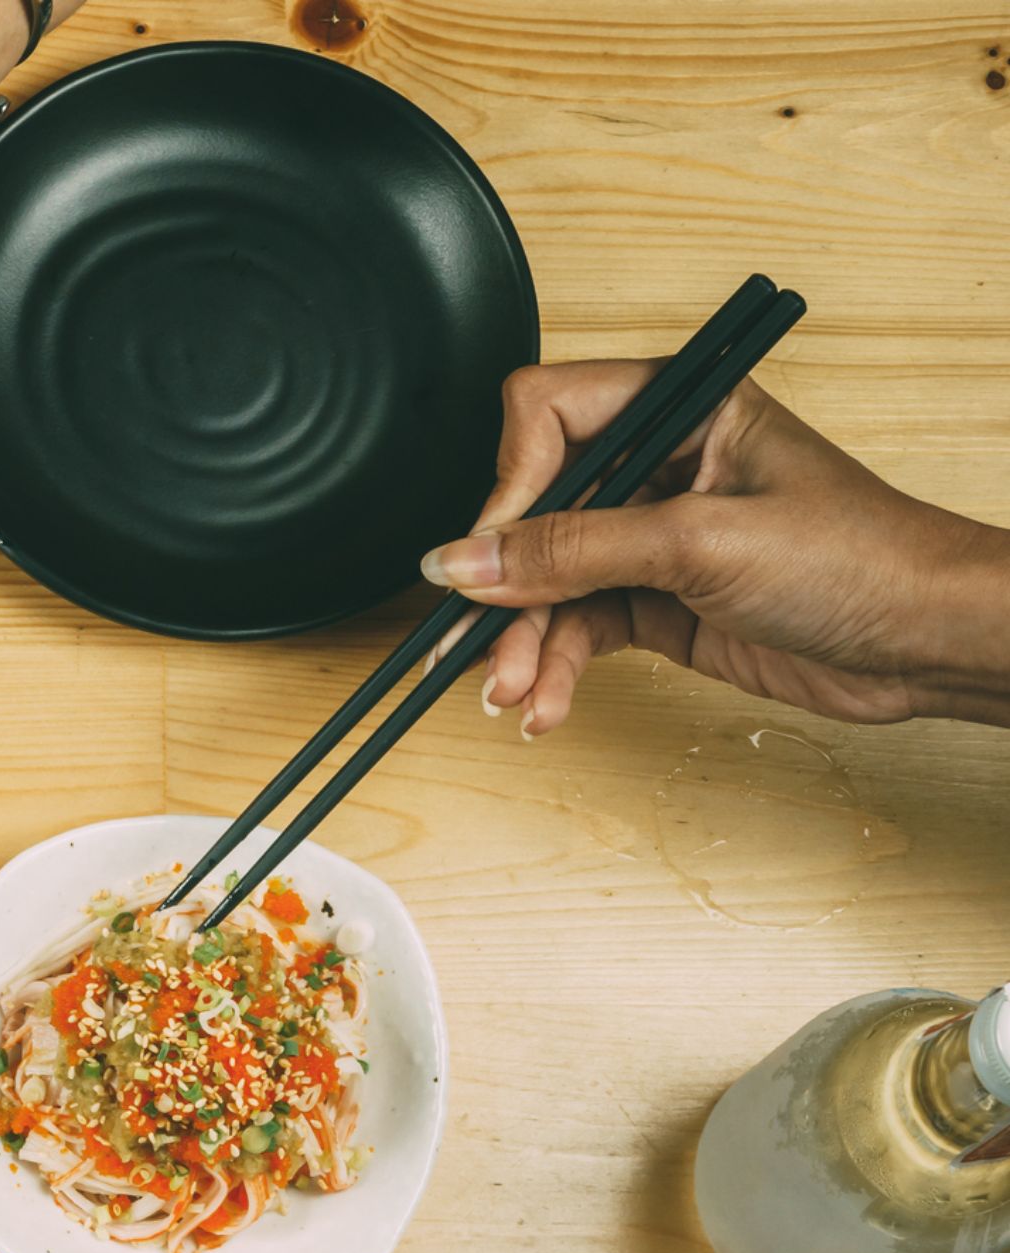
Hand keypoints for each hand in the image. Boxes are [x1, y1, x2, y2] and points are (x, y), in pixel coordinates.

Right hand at [424, 362, 1009, 735]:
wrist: (927, 643)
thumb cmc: (861, 561)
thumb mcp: (702, 543)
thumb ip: (574, 548)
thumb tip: (464, 560)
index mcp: (678, 408)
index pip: (546, 415)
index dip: (509, 483)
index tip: (491, 554)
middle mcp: (658, 463)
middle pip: (533, 510)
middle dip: (502, 585)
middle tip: (467, 643)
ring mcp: (654, 535)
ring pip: (547, 581)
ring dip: (521, 642)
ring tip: (512, 693)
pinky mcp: (657, 600)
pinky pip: (576, 627)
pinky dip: (554, 667)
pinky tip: (547, 704)